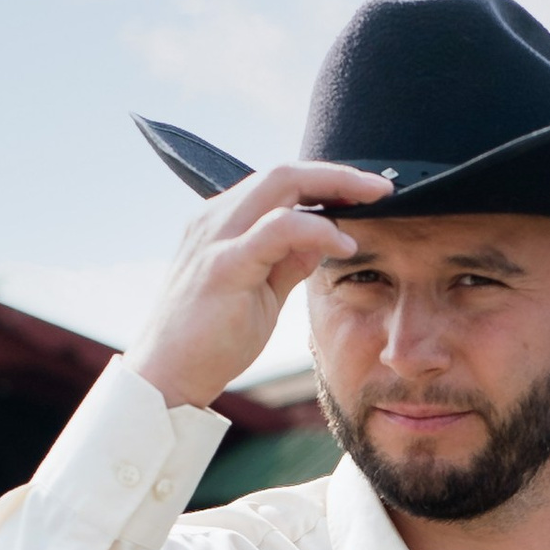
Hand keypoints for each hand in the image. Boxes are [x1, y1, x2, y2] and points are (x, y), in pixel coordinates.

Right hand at [130, 162, 392, 410]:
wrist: (168, 378)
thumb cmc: (211, 340)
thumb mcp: (262, 291)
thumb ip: (288, 261)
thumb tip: (325, 238)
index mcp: (222, 221)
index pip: (278, 183)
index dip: (325, 181)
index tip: (365, 192)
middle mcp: (215, 218)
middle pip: (283, 171)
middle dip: (339, 173)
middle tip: (381, 187)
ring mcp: (216, 237)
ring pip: (281, 183)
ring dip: (336, 186)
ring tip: (373, 202)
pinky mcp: (224, 265)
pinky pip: (278, 229)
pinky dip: (318, 230)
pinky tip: (345, 246)